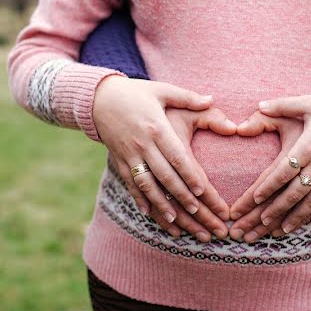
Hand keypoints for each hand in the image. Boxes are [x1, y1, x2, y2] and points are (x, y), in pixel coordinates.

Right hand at [92, 76, 234, 239]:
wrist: (99, 98)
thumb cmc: (136, 93)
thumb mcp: (162, 90)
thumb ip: (188, 97)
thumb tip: (212, 99)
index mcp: (156, 127)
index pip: (175, 156)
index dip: (188, 174)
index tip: (202, 190)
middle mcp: (142, 144)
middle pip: (164, 175)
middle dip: (180, 195)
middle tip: (196, 211)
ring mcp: (128, 155)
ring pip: (146, 184)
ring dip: (160, 204)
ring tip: (175, 221)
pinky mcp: (119, 161)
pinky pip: (130, 184)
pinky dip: (139, 200)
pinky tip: (149, 214)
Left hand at [228, 93, 310, 241]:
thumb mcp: (309, 102)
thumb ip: (282, 105)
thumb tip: (259, 105)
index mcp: (308, 146)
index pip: (284, 171)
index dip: (269, 186)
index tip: (255, 199)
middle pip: (296, 192)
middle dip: (278, 209)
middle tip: (262, 222)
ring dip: (297, 216)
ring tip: (283, 230)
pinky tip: (310, 222)